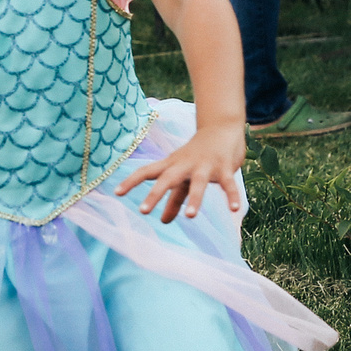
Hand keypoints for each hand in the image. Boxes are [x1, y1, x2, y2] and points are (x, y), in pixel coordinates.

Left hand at [114, 121, 246, 221]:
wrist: (221, 128)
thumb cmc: (197, 156)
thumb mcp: (184, 176)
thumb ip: (174, 199)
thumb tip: (164, 221)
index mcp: (172, 165)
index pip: (147, 171)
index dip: (131, 181)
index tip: (116, 193)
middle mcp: (186, 165)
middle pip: (168, 179)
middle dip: (155, 194)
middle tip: (143, 210)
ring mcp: (205, 166)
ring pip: (198, 183)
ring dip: (194, 199)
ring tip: (190, 217)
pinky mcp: (225, 168)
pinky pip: (228, 184)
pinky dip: (232, 196)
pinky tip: (234, 209)